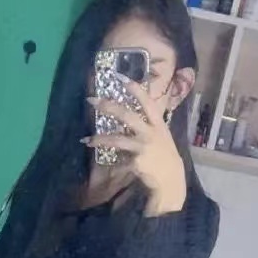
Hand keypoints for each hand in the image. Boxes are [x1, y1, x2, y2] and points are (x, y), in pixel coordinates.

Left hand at [86, 95, 187, 214]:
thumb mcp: (162, 137)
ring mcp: (144, 148)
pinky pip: (119, 160)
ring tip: (86, 140)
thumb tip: (133, 112)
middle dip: (108, 106)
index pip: (147, 102)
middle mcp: (151, 133)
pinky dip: (111, 163)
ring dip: (99, 139)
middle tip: (92, 100)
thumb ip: (149, 125)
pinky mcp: (137, 162)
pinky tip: (104, 166)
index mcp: (159, 125)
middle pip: (127, 116)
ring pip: (117, 139)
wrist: (171, 181)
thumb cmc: (165, 157)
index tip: (120, 77)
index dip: (135, 89)